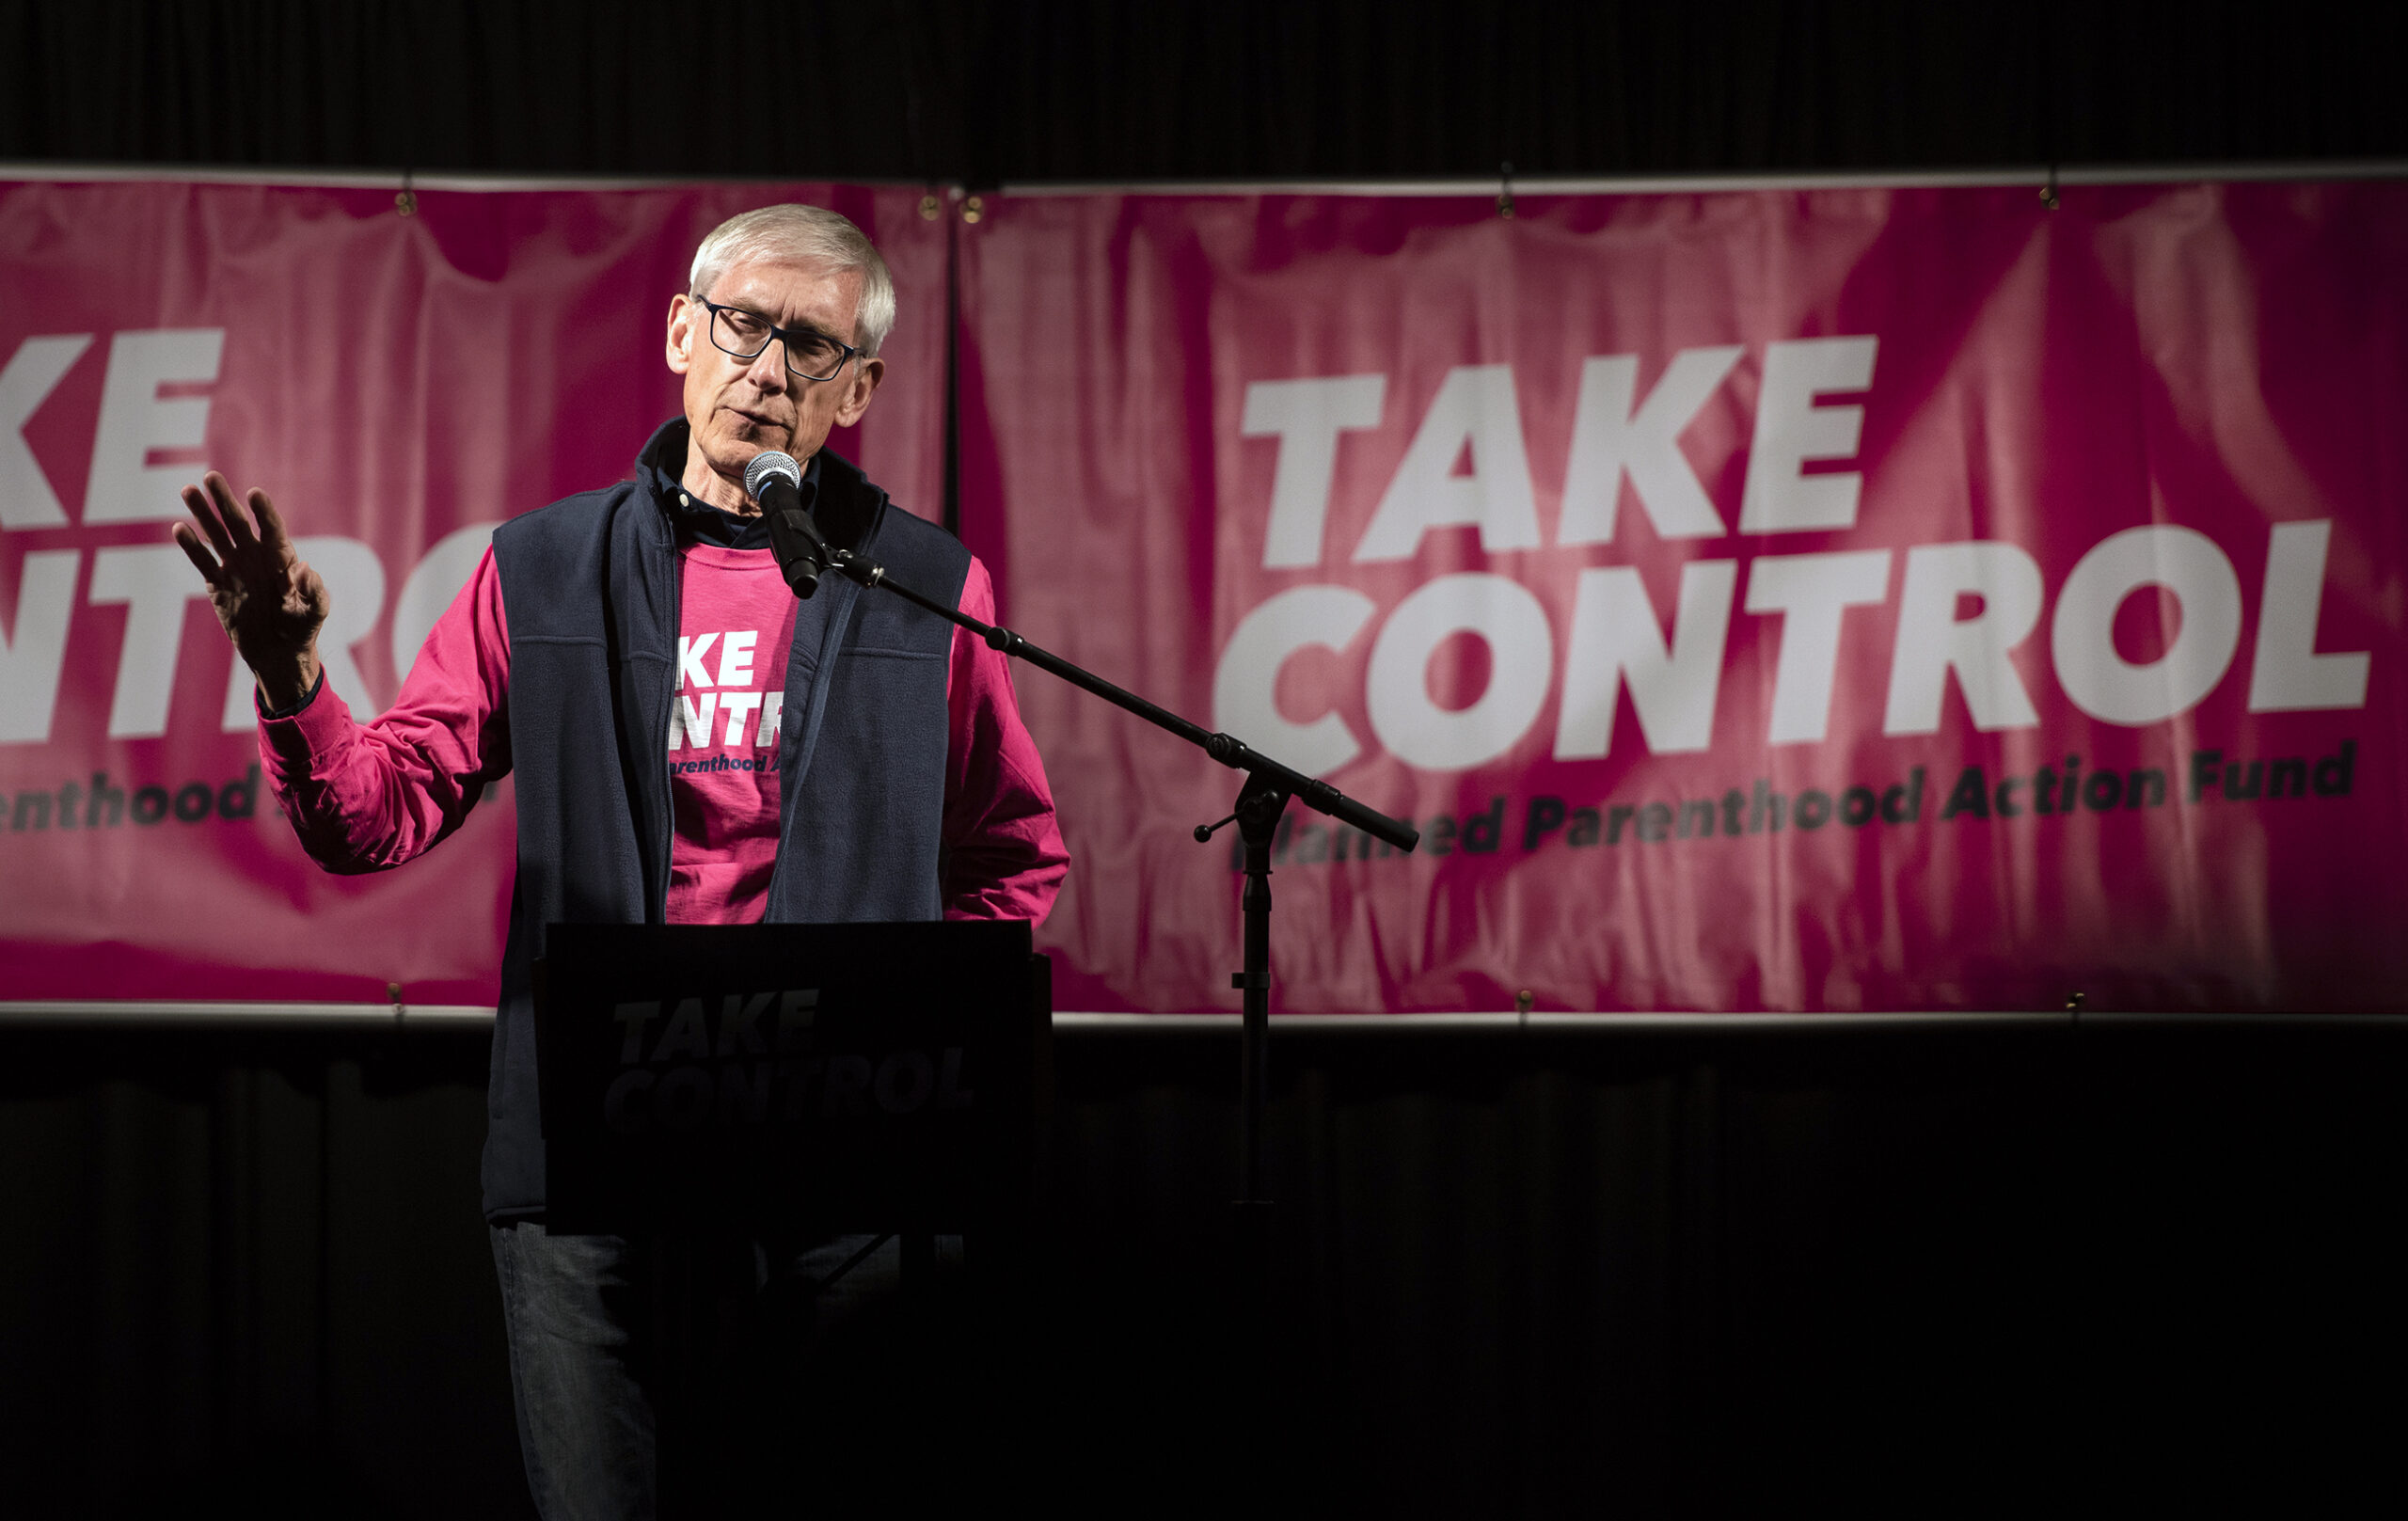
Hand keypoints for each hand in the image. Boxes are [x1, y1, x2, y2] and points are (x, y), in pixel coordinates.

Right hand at [173, 472, 328, 711]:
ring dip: (203, 514)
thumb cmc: (302, 629)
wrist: (279, 652)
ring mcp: (236, 569)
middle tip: (210, 477)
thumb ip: (314, 591)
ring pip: (217, 536)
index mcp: (282, 558)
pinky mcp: (218, 585)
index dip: (263, 513)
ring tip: (189, 490)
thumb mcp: (314, 612)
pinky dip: (192, 546)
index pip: (272, 529)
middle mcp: (257, 557)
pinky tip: (179, 528)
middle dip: (224, 501)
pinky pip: (203, 562)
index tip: (254, 495)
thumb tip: (305, 568)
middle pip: (239, 523)